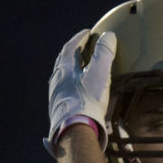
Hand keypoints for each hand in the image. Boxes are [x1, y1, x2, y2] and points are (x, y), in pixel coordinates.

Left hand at [44, 28, 115, 155]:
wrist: (74, 130)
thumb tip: (108, 36)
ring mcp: (55, 95)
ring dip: (69, 69)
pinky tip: (74, 90)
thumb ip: (104, 54)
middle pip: (62, 61)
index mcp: (65, 69)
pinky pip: (62, 90)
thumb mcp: (99, 74)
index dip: (79, 38)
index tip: (87, 33)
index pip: (70, 47)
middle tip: (82, 48)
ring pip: (60, 76)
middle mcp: (56, 79)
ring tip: (79, 68)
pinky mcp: (57, 108)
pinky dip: (69, 84)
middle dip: (72, 52)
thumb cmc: (87, 101)